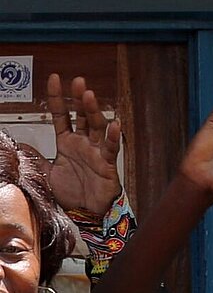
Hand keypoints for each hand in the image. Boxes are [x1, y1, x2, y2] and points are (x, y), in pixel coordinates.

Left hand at [46, 74, 122, 215]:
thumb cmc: (72, 194)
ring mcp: (96, 153)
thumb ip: (35, 158)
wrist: (87, 214)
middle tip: (78, 82)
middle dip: (80, 99)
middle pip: (82, 116)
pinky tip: (114, 125)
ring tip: (89, 96)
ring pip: (97, 127)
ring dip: (94, 111)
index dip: (58, 97)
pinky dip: (113, 137)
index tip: (55, 79)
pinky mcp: (108, 165)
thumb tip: (19, 146)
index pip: (62, 115)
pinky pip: (111, 149)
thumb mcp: (45, 174)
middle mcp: (83, 144)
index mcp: (67, 143)